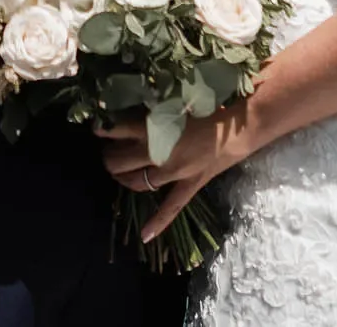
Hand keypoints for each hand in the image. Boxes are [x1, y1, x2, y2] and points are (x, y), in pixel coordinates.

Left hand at [97, 106, 251, 242]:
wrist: (239, 126)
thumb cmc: (209, 106)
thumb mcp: (176, 101)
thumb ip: (154, 107)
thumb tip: (134, 100)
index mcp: (155, 128)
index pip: (117, 130)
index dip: (104, 129)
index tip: (97, 127)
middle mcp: (160, 153)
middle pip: (122, 161)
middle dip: (109, 157)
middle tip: (106, 151)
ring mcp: (174, 173)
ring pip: (138, 182)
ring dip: (123, 178)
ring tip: (116, 172)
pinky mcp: (189, 185)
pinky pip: (171, 207)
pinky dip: (158, 222)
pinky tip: (144, 236)